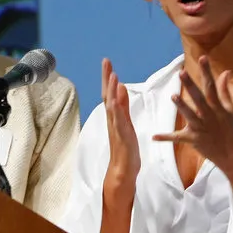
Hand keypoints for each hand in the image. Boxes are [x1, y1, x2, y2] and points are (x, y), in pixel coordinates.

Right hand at [102, 58, 140, 196]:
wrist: (122, 171)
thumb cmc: (125, 149)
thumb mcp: (126, 123)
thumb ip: (123, 106)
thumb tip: (121, 88)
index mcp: (115, 117)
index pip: (110, 94)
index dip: (108, 78)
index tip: (107, 63)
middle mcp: (112, 120)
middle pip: (107, 95)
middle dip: (106, 78)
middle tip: (106, 61)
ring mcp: (116, 128)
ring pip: (111, 106)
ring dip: (111, 91)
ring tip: (113, 75)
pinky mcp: (122, 137)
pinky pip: (118, 122)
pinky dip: (117, 110)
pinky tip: (115, 101)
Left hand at [152, 56, 232, 178]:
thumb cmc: (231, 130)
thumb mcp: (230, 109)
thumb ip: (224, 90)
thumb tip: (225, 71)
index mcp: (217, 107)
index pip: (211, 86)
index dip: (206, 71)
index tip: (203, 57)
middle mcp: (209, 116)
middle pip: (199, 98)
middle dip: (191, 85)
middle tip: (182, 73)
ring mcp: (201, 128)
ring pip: (190, 115)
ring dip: (182, 106)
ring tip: (173, 96)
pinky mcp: (194, 140)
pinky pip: (177, 138)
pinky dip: (166, 138)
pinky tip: (154, 137)